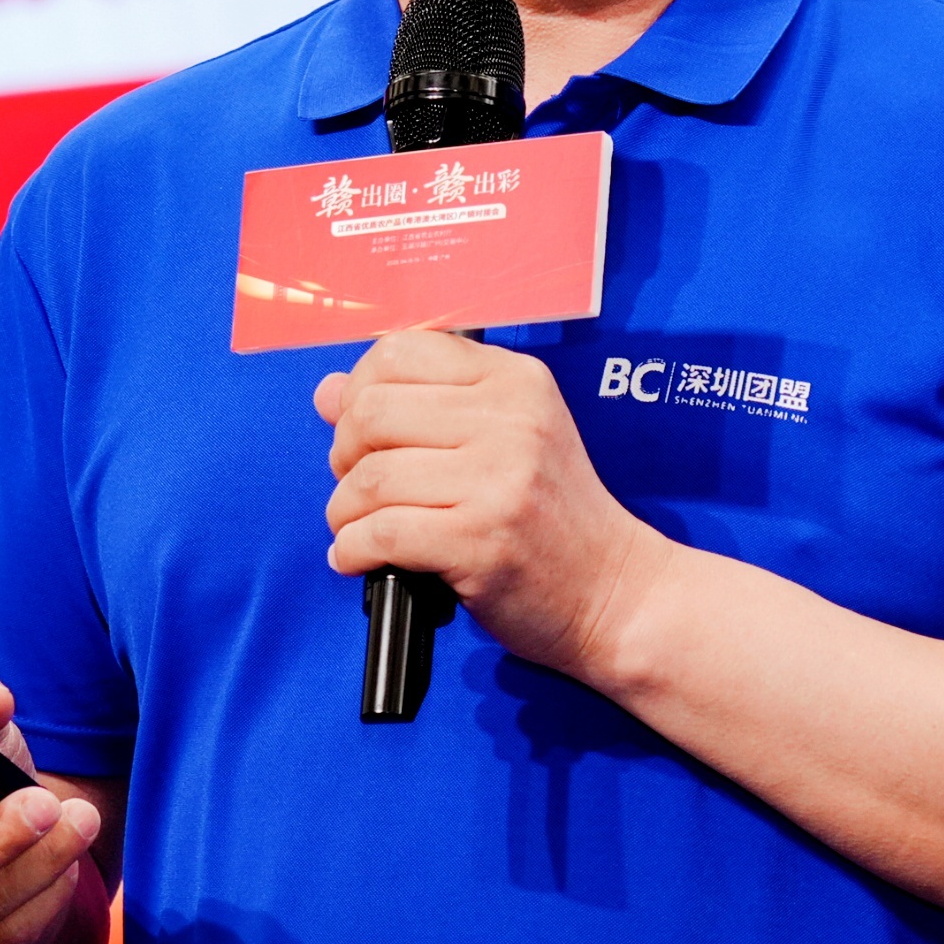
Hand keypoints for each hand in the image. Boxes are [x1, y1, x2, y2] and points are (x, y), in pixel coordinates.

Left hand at [315, 327, 675, 683]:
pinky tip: (358, 558)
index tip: (363, 431)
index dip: (360, 390)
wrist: (614, 591)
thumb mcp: (501, 439)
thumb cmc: (551, 517)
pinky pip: (380, 533)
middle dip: (344, 454)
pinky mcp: (481, 540)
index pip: (400, 352)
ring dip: (344, 510)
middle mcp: (509, 420)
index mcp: (514, 380)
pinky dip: (352, 549)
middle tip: (359, 486)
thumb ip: (418, 407)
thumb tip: (329, 391)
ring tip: (356, 527)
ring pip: (370, 477)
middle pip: (372, 412)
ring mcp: (497, 480)